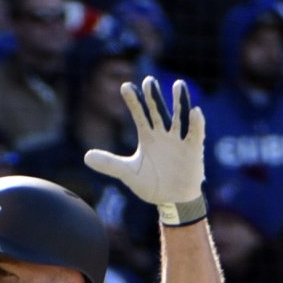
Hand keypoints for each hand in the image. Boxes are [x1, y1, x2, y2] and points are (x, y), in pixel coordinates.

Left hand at [84, 75, 206, 212]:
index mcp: (148, 136)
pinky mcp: (193, 150)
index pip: (139, 114)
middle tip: (148, 81)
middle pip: (158, 110)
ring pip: (180, 116)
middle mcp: (163, 134)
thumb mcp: (129, 173)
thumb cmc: (153, 184)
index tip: (125, 86)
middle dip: (153, 96)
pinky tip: (195, 111)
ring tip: (178, 85)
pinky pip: (195, 134)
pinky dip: (196, 123)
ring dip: (180, 101)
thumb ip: (109, 164)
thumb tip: (86, 157)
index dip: (133, 101)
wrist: (172, 201)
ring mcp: (179, 140)